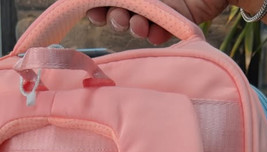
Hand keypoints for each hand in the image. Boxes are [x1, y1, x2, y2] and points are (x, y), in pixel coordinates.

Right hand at [87, 0, 230, 44]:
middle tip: (120, 18)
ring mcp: (155, 10)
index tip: (95, 12)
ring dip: (133, 26)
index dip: (98, 8)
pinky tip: (154, 31)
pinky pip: (157, 33)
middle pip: (117, 13)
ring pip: (135, 25)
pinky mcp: (171, 23)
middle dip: (114, 18)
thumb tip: (104, 0)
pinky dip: (154, 33)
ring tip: (139, 26)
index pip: (106, 0)